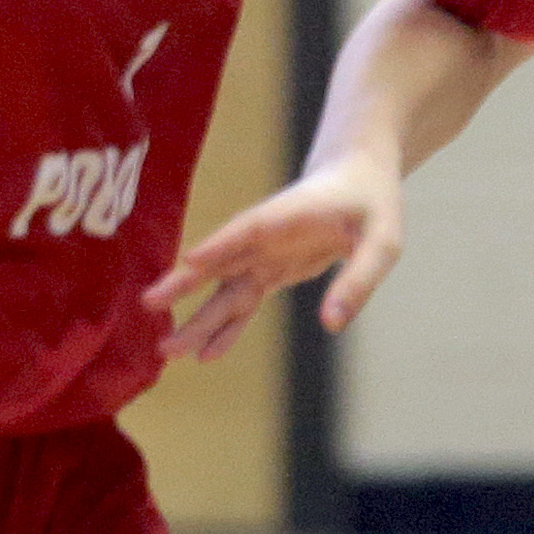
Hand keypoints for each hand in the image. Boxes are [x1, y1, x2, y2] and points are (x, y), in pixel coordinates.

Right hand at [142, 153, 405, 359]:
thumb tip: (331, 324)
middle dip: (187, 284)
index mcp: (292, 215)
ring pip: (225, 288)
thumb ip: (359, 280)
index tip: (191, 261)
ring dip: (199, 318)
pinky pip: (243, 301)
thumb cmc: (372, 203)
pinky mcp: (270, 270)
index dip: (222, 243)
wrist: (356, 178)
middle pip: (222, 261)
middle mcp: (267, 235)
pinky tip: (206, 354)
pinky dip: (227, 327)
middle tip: (150, 305)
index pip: (251, 228)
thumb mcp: (383, 241)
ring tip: (169, 351)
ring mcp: (264, 254)